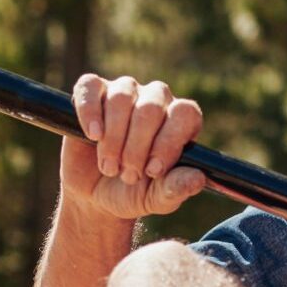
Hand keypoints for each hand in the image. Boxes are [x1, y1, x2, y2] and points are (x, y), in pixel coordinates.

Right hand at [62, 73, 207, 220]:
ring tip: (109, 167)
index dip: (169, 142)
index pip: (184, 115)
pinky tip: (93, 135)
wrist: (94, 194)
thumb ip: (175, 189)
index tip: (153, 171)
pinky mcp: (92, 91)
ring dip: (113, 138)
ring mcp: (124, 91)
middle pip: (151, 108)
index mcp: (180, 120)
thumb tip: (197, 178)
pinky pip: (90, 87)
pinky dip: (90, 111)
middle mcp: (156, 99)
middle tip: (128, 176)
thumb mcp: (154, 199)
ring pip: (122, 98)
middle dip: (136, 147)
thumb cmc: (132, 192)